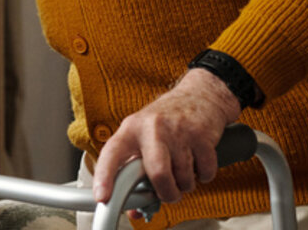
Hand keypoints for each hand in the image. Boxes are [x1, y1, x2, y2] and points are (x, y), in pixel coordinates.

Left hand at [92, 69, 242, 203]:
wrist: (200, 95)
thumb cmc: (166, 122)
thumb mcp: (143, 139)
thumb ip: (135, 173)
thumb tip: (136, 211)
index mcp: (131, 130)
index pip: (112, 154)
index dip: (105, 177)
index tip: (102, 197)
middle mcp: (153, 128)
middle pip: (158, 174)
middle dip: (167, 193)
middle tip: (169, 193)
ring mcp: (178, 130)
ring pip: (184, 177)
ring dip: (186, 184)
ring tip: (183, 171)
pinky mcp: (202, 134)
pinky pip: (205, 171)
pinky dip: (203, 175)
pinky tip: (198, 163)